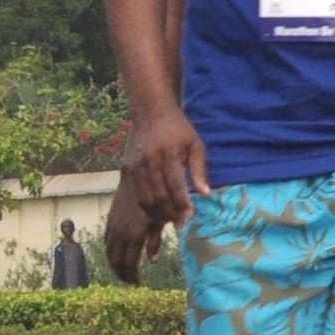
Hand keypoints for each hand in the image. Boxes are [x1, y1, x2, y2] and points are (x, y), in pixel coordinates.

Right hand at [101, 178, 156, 284]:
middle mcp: (120, 230)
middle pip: (116, 260)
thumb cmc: (158, 190)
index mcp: (133, 232)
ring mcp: (113, 223)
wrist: (139, 170)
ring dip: (115, 263)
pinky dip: (110, 250)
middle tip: (131, 283)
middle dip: (122, 273)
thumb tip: (154, 259)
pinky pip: (106, 238)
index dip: (132, 276)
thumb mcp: (162, 216)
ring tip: (123, 273)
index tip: (138, 284)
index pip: (128, 262)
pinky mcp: (111, 216)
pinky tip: (114, 254)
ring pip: (109, 250)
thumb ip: (157, 238)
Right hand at [121, 102, 210, 231]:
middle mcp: (150, 160)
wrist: (151, 111)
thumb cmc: (178, 129)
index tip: (190, 216)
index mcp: (169, 153)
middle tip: (181, 223)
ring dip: (158, 212)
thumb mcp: (195, 145)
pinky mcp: (128, 168)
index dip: (182, 203)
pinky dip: (146, 206)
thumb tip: (206, 193)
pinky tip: (157, 210)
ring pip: (145, 198)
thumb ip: (199, 170)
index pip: (175, 185)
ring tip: (170, 219)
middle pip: (158, 195)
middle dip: (170, 212)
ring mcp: (136, 165)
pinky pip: (136, 194)